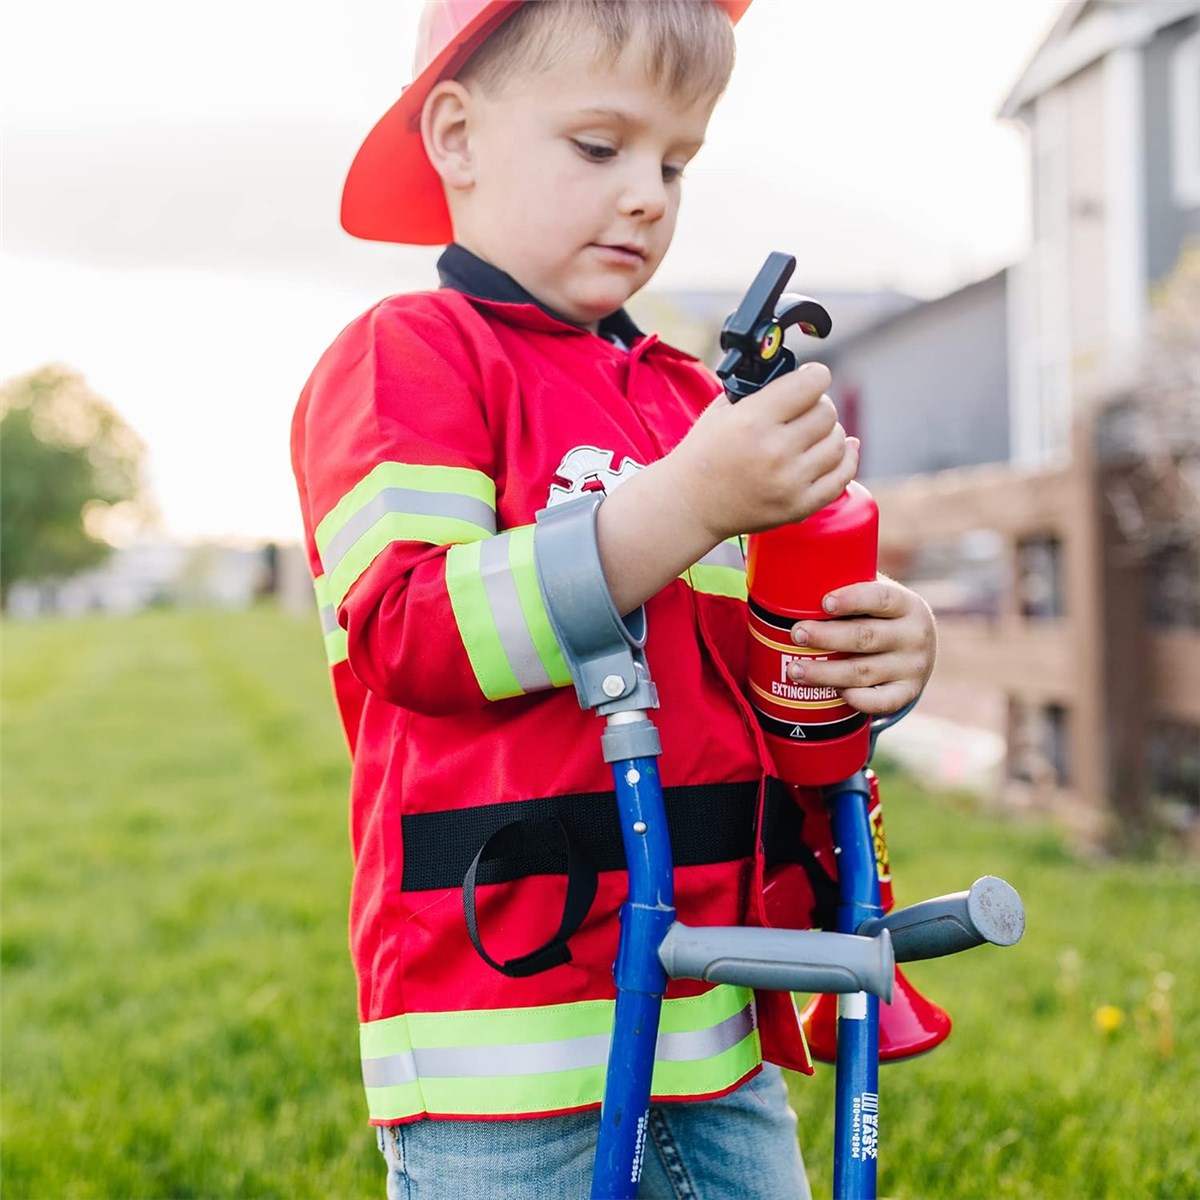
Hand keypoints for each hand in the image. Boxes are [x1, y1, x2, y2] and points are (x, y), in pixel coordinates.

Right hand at [665, 362, 858, 544]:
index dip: (815, 376)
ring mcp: (789, 482)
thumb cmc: (704, 454)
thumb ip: (762, 391)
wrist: (689, 504)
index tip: (812, 377)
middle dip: (819, 405)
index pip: (811, 384)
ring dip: (830, 432)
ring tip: (812, 434)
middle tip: (805, 410)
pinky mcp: (798, 506)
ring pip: (838, 443)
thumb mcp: (722, 410)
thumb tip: (802, 377)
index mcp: (753, 421)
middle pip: (827, 413)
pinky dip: (846, 459)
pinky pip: (841, 477)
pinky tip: (841, 449)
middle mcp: (774, 451)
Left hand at [785, 576, 935, 714]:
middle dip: (827, 637)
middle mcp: (914, 635)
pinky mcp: (908, 693)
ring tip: (795, 669)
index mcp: (906, 604)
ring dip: (826, 672)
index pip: (880, 599)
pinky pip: (881, 701)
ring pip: (863, 672)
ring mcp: (913, 667)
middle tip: (796, 634)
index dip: (852, 600)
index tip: (824, 603)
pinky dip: (857, 699)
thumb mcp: (877, 596)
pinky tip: (835, 693)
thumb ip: (850, 585)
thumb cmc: (882, 616)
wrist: (919, 651)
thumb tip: (797, 575)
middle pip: (865, 637)